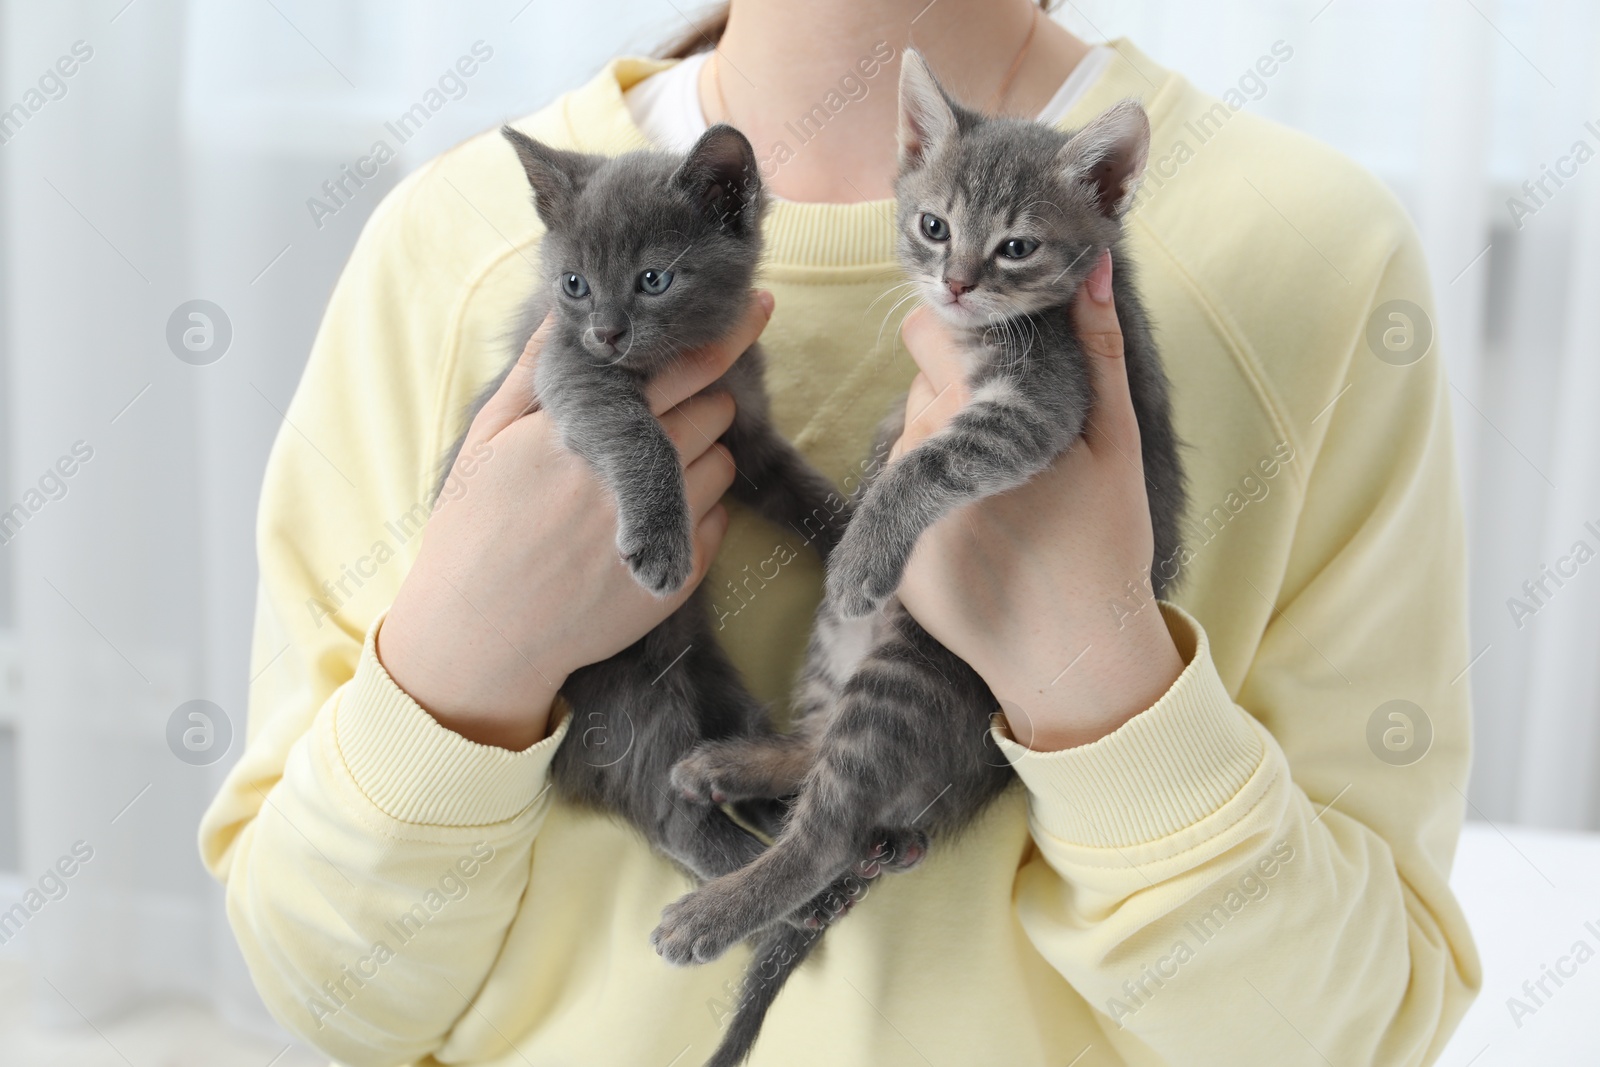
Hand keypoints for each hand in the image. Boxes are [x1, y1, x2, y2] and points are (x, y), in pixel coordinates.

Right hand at [377, 292, 775, 750]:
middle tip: (656, 419)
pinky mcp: (679, 574)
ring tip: (644, 475)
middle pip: (714, 410)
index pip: (679, 366)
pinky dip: (699, 512)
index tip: (758, 305)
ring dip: (700, 457)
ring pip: (722, 464)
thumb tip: (568, 306)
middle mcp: (630, 473)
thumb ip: (537, 367)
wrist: (480, 635)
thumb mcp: (488, 436)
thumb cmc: (476, 526)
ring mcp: (660, 526)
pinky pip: (720, 521)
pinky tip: (647, 520)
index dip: (726, 333)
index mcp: (587, 430)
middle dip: (698, 402)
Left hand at [892, 252, 1183, 750]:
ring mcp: (903, 510)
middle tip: (1017, 443)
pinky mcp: (893, 555)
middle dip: (961, 398)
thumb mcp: (1117, 441)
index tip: (992, 361)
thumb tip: (1088, 265)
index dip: (959, 340)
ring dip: (948, 450)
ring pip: (914, 443)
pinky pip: (905, 501)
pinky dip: (935, 506)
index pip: (928, 335)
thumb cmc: (1107, 544)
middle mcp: (927, 456)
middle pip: (920, 389)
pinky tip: (985, 535)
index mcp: (981, 418)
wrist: (1077, 658)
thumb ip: (1099, 349)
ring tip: (1009, 497)